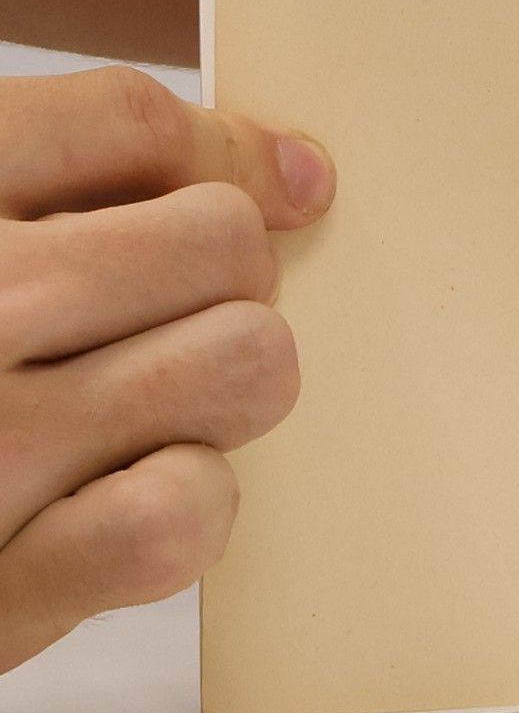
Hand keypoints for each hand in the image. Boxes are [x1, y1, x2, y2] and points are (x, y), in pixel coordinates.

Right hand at [0, 67, 334, 674]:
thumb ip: (52, 176)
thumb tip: (295, 173)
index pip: (129, 122)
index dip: (220, 152)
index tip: (262, 186)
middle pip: (221, 241)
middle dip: (219, 277)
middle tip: (155, 319)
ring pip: (247, 360)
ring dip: (217, 385)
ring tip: (137, 406)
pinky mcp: (4, 590)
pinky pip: (190, 509)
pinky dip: (180, 506)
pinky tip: (110, 500)